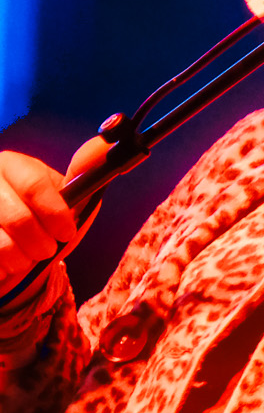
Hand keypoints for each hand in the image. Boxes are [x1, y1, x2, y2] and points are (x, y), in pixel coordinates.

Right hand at [0, 140, 102, 296]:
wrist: (19, 257)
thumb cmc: (47, 224)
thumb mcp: (73, 201)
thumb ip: (85, 174)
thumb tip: (105, 145)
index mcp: (13, 165)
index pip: (34, 185)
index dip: (55, 213)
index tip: (66, 232)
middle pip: (17, 217)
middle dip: (40, 243)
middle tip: (46, 250)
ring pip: (0, 242)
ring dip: (20, 259)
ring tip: (24, 257)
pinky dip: (2, 267)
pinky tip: (5, 262)